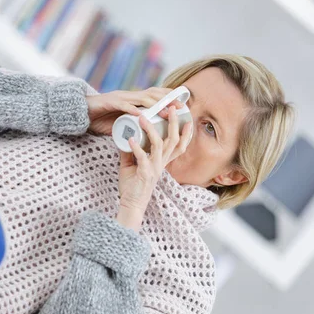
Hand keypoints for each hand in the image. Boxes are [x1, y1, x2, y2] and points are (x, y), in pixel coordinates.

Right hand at [86, 88, 173, 134]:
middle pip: (152, 94)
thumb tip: (144, 135)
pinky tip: (141, 115)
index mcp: (133, 99)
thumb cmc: (100, 118)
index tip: (182, 104)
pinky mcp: (109, 102)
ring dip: (155, 104)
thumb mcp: (121, 122)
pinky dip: (132, 110)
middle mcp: (128, 96)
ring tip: (167, 110)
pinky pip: (123, 106)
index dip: (168, 98)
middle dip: (167, 98)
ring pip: (141, 98)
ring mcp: (120, 98)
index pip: (154, 95)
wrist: (81, 112)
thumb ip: (132, 125)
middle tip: (180, 105)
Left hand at [116, 105, 192, 231]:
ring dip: (151, 130)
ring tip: (142, 118)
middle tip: (170, 109)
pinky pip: (142, 158)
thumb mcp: (132, 164)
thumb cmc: (132, 185)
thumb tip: (126, 136)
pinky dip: (136, 147)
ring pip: (160, 145)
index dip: (185, 132)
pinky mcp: (145, 174)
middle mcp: (161, 163)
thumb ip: (131, 151)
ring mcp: (154, 168)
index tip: (187, 117)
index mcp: (162, 161)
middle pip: (174, 140)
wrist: (130, 204)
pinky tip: (130, 139)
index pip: (179, 145)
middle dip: (173, 123)